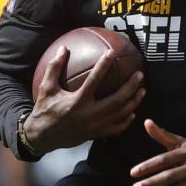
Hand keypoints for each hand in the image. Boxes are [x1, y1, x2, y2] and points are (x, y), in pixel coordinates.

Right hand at [24, 46, 145, 152]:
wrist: (42, 137)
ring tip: (142, 90)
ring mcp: (94, 126)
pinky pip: (115, 128)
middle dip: (130, 87)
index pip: (94, 80)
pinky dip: (126, 121)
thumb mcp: (46, 88)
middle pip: (116, 100)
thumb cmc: (44, 109)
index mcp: (76, 101)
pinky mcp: (95, 134)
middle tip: (140, 75)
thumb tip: (63, 48)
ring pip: (119, 114)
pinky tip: (133, 112)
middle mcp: (88, 115)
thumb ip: (54, 67)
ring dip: (133, 102)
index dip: (104, 65)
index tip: (113, 52)